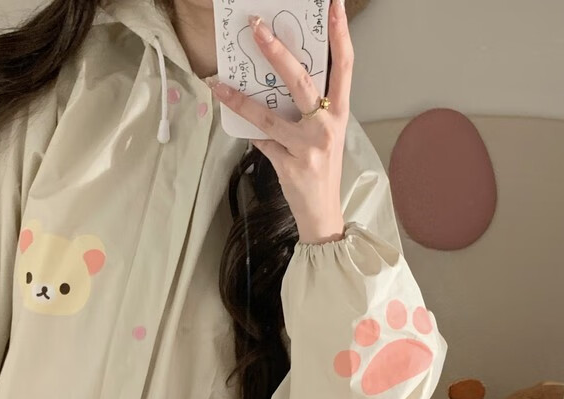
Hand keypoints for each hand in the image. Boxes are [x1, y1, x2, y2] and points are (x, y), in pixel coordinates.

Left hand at [208, 0, 353, 244]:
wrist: (322, 213)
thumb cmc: (321, 168)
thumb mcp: (323, 134)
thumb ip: (307, 108)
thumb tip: (274, 81)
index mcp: (340, 113)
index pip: (344, 66)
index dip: (340, 34)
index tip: (333, 5)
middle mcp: (326, 127)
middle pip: (302, 81)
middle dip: (277, 52)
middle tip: (257, 28)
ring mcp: (308, 148)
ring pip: (269, 116)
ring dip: (240, 99)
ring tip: (219, 84)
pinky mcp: (289, 166)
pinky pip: (261, 143)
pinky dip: (248, 133)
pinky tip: (233, 118)